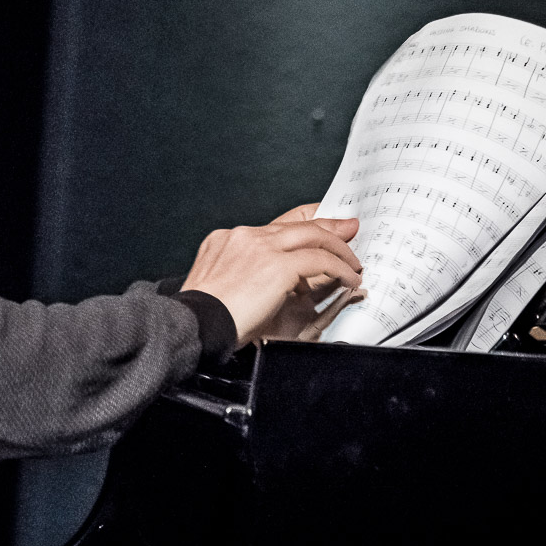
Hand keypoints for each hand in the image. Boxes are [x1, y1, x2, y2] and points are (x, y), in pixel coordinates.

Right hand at [183, 205, 364, 346]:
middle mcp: (244, 236)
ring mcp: (260, 247)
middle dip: (329, 227)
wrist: (193, 326)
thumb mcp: (225, 289)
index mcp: (227, 239)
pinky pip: (320, 261)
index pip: (275, 223)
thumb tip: (287, 283)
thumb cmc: (203, 319)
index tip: (321, 219)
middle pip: (298, 224)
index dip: (304, 219)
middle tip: (350, 231)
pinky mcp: (276, 265)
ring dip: (338, 249)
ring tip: (353, 263)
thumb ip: (251, 277)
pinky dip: (340, 268)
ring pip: (312, 236)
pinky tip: (348, 278)